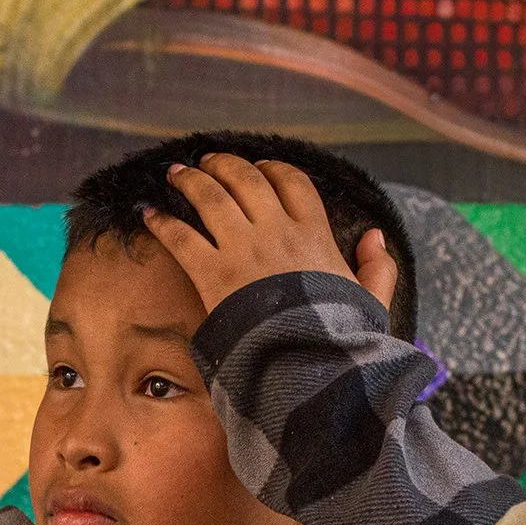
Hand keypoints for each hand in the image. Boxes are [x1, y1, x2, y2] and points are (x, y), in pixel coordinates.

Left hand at [143, 153, 401, 319]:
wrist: (304, 363)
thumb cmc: (338, 338)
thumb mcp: (370, 301)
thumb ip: (377, 267)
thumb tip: (376, 236)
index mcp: (314, 235)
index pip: (293, 183)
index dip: (273, 169)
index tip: (260, 166)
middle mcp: (276, 232)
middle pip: (246, 180)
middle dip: (224, 165)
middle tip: (208, 161)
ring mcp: (242, 250)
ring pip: (211, 198)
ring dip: (191, 181)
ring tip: (177, 173)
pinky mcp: (213, 274)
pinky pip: (182, 237)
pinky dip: (162, 222)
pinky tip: (148, 213)